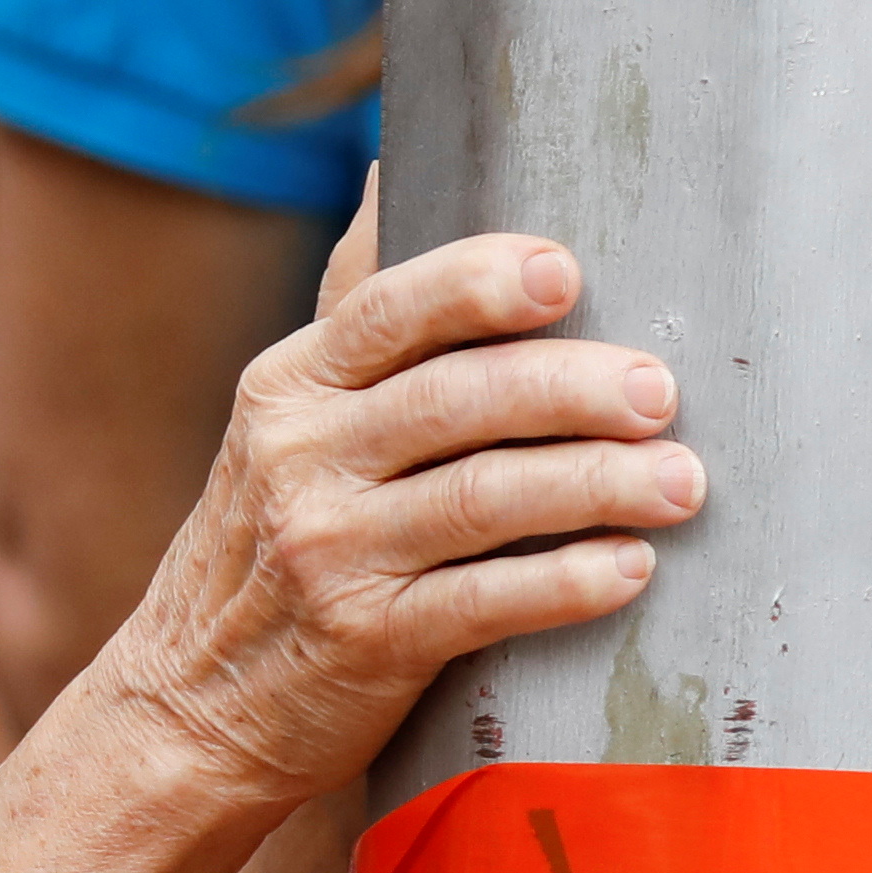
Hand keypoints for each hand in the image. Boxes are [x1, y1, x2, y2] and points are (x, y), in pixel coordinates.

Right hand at [98, 228, 693, 819]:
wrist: (189, 708)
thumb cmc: (272, 544)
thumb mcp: (285, 420)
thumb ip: (354, 315)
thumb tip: (396, 165)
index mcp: (289, 385)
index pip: (386, 309)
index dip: (478, 283)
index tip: (566, 271)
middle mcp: (299, 458)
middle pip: (455, 399)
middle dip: (571, 387)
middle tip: (662, 391)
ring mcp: (327, 553)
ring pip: (481, 499)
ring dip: (595, 484)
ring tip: (683, 482)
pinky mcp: (364, 643)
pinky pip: (480, 604)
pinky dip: (564, 585)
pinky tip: (630, 570)